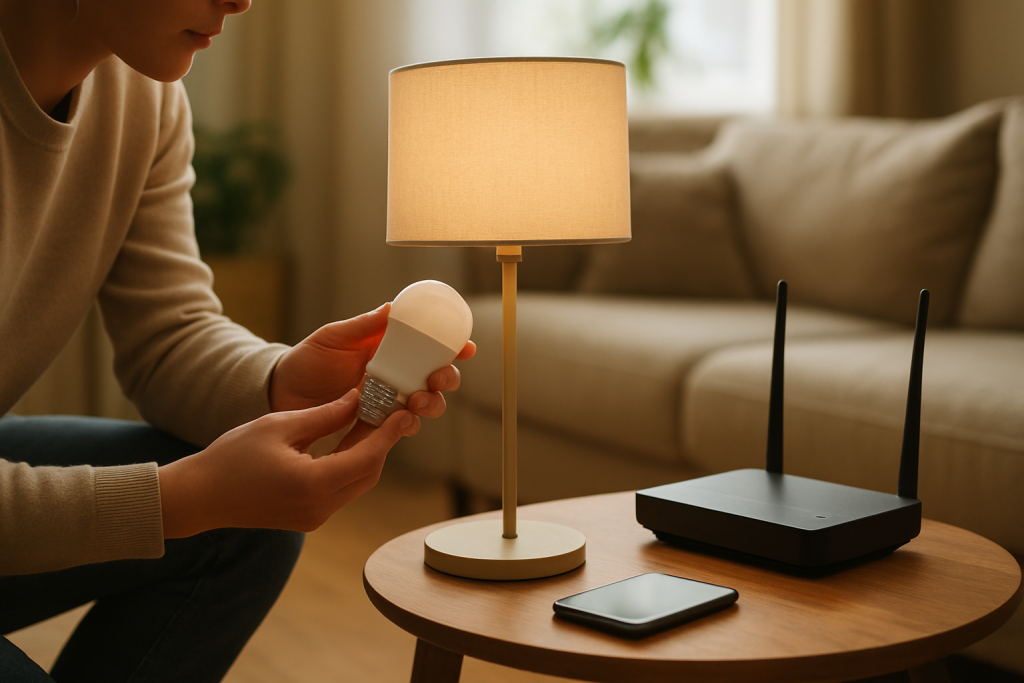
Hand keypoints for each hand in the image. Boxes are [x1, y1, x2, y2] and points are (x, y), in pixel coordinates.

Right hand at [158, 390, 419, 537]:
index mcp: (313, 484)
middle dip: (382, 441)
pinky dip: (351, 465)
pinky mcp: (308, 519)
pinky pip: (342, 490)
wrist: (198, 497)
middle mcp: (320, 507)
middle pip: (369, 472)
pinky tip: (350, 440)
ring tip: (372, 420)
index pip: (368, 456)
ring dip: (368, 452)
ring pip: (358, 482)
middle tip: (391, 409)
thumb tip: (360, 397)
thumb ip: (326, 414)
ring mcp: (315, 517)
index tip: (405, 410)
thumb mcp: (280, 425)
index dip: (390, 432)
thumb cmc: (231, 456)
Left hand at [269, 303, 475, 417]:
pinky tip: (402, 423)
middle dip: (447, 379)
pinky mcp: (377, 425)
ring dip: (432, 404)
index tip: (466, 348)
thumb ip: (362, 326)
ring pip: (426, 405)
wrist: (281, 394)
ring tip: (417, 402)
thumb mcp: (333, 337)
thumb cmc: (307, 360)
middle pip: (437, 378)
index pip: (429, 347)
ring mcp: (388, 401)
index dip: (453, 347)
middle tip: (436, 379)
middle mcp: (396, 375)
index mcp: (390, 349)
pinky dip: (408, 426)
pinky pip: (402, 428)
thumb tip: (391, 308)